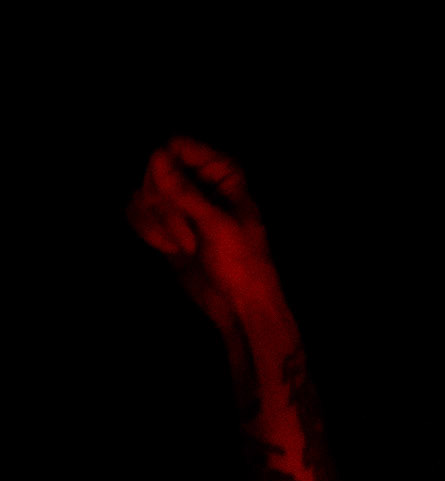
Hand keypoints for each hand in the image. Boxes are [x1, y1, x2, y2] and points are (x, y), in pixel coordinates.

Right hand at [127, 138, 277, 330]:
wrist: (240, 308)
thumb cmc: (243, 265)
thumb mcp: (218, 226)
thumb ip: (186, 192)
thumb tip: (156, 157)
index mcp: (220, 172)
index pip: (177, 145)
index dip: (167, 168)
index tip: (173, 196)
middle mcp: (197, 181)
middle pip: (155, 169)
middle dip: (166, 206)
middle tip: (190, 235)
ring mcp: (179, 204)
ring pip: (143, 193)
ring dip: (159, 223)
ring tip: (187, 247)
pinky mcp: (164, 226)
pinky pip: (137, 213)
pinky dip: (149, 232)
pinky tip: (170, 251)